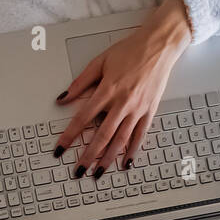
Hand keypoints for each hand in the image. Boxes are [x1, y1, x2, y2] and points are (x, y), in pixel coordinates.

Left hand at [52, 0, 192, 176]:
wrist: (158, 45)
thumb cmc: (130, 51)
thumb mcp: (100, 62)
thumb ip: (80, 83)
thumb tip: (62, 98)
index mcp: (107, 90)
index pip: (83, 119)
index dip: (69, 136)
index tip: (60, 149)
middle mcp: (122, 103)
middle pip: (101, 136)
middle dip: (88, 156)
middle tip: (78, 171)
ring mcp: (137, 109)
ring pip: (120, 140)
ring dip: (108, 159)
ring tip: (98, 173)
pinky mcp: (149, 111)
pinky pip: (140, 136)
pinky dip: (132, 151)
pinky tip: (125, 163)